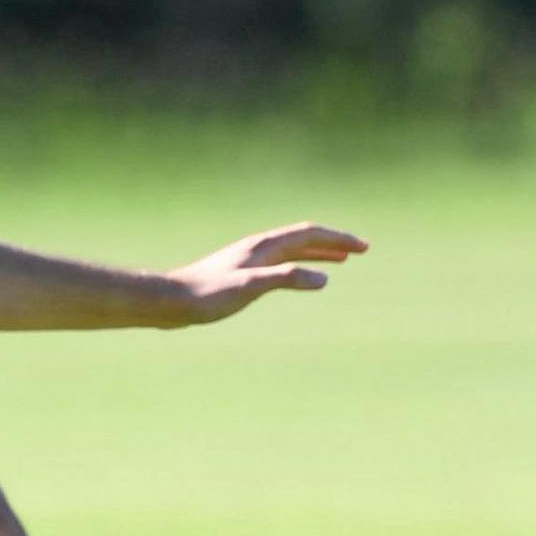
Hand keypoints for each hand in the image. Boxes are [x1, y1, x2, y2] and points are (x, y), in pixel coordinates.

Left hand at [168, 221, 367, 321]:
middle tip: (361, 250)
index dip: (338, 239)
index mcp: (264, 246)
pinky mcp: (244, 273)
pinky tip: (301, 277)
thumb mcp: (250, 287)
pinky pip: (283, 264)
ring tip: (341, 260)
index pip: (310, 235)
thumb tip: (323, 278)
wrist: (173, 301)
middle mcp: (260, 247)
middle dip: (334, 243)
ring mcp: (252, 259)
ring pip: (294, 251)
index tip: (363, 248)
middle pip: (305, 239)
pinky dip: (301, 266)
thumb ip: (286, 279)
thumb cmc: (208, 295)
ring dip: (319, 253)